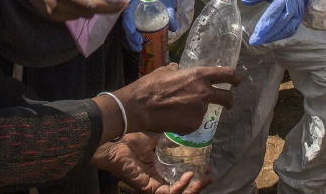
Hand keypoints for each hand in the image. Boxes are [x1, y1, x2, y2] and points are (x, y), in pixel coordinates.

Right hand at [28, 0, 129, 20]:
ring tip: (102, 3)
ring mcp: (58, 5)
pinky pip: (73, 18)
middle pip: (93, 5)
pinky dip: (81, 13)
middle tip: (124, 5)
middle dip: (112, 7)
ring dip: (96, 10)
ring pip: (85, 13)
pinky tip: (82, 6)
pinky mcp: (52, 15)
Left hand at [92, 132, 212, 193]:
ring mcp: (154, 185)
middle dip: (199, 184)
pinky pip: (167, 193)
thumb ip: (168, 142)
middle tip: (210, 177)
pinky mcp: (148, 187)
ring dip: (193, 188)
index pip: (181, 177)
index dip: (195, 175)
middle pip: (182, 187)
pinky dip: (179, 188)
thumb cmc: (130, 140)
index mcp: (160, 169)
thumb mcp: (155, 139)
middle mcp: (158, 179)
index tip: (208, 168)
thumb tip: (184, 138)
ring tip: (203, 179)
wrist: (115, 142)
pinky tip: (188, 178)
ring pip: (177, 193)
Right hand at [117, 63, 240, 134]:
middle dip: (229, 101)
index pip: (226, 74)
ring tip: (178, 110)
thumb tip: (178, 69)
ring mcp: (200, 111)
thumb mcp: (166, 71)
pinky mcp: (193, 125)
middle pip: (227, 97)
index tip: (237, 81)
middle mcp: (204, 93)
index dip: (235, 78)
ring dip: (197, 111)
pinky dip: (187, 121)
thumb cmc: (151, 85)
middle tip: (227, 103)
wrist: (141, 107)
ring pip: (204, 111)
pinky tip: (174, 118)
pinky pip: (194, 122)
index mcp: (199, 76)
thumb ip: (178, 70)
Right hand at [123, 0, 178, 51]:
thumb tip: (173, 28)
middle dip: (131, 35)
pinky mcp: (135, 24)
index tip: (132, 30)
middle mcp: (132, 9)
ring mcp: (132, 17)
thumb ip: (170, 15)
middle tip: (139, 43)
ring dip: (132, 40)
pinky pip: (132, 32)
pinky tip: (139, 48)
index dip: (128, 21)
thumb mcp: (167, 6)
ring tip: (138, 49)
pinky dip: (134, 40)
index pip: (128, 11)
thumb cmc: (163, 0)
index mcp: (136, 2)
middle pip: (126, 23)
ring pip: (128, 30)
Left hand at [241, 0, 309, 45]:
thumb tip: (244, 0)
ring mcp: (297, 16)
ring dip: (273, 37)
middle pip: (280, 23)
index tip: (257, 32)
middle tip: (254, 40)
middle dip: (267, 33)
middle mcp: (292, 9)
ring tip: (260, 41)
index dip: (266, 22)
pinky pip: (289, 31)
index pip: (274, 11)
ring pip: (286, 30)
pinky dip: (279, 36)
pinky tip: (269, 39)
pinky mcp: (298, 22)